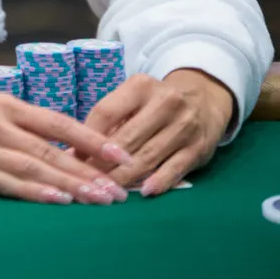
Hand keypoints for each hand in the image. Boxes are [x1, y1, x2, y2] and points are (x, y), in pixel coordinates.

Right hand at [0, 71, 133, 204]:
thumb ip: (12, 121)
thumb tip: (52, 143)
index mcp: (4, 103)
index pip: (58, 122)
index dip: (92, 139)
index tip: (120, 154)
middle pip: (53, 150)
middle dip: (90, 172)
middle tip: (120, 191)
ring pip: (35, 168)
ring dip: (71, 186)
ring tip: (99, 200)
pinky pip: (5, 183)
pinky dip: (34, 192)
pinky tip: (56, 201)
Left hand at [83, 68, 234, 196]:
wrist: (205, 98)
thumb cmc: (157, 101)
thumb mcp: (135, 98)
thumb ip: (111, 121)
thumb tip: (75, 151)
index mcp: (141, 86)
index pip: (106, 112)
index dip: (88, 137)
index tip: (74, 156)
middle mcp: (164, 102)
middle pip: (126, 138)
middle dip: (103, 163)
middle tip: (87, 181)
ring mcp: (184, 126)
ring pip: (148, 156)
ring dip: (125, 177)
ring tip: (107, 191)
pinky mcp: (198, 148)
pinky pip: (174, 169)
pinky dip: (158, 182)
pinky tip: (144, 191)